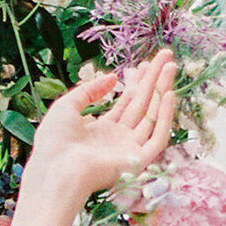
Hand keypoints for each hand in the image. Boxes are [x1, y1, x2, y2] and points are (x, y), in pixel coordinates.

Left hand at [25, 53, 177, 203]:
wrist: (57, 169)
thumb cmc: (55, 141)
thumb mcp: (66, 106)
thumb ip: (89, 90)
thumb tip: (113, 77)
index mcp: (100, 131)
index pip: (125, 104)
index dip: (135, 83)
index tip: (143, 63)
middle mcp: (118, 140)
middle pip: (142, 105)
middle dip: (153, 80)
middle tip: (165, 56)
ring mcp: (130, 149)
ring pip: (152, 115)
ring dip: (162, 90)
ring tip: (170, 66)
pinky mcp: (139, 160)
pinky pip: (158, 136)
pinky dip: (165, 116)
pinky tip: (169, 94)